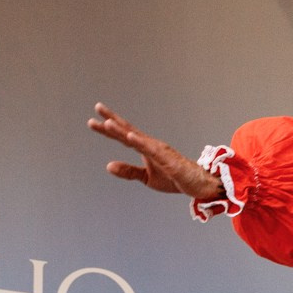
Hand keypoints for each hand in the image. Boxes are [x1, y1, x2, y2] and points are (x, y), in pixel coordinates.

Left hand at [90, 103, 222, 201]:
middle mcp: (151, 145)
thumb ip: (128, 171)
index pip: (124, 135)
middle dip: (112, 120)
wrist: (199, 184)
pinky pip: (152, 150)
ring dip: (123, 130)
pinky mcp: (168, 160)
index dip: (108, 128)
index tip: (93, 120)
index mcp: (146, 148)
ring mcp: (160, 151)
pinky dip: (140, 143)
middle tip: (97, 107)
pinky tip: (130, 137)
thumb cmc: (175, 178)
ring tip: (108, 123)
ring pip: (138, 138)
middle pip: (129, 130)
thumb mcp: (146, 177)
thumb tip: (108, 166)